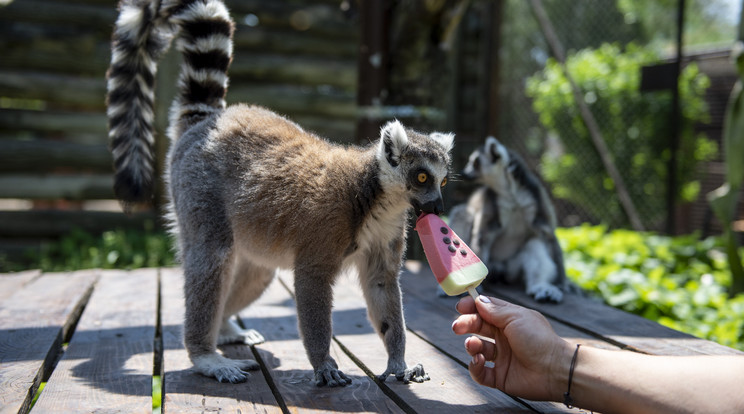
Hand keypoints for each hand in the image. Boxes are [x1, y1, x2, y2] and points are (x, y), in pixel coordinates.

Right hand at [452, 295, 571, 400]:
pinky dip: (475, 367)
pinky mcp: (499, 377)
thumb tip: (477, 300)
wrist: (554, 370)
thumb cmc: (539, 339)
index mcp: (509, 321)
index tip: (460, 306)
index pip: (486, 310)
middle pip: (478, 328)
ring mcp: (502, 357)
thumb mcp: (516, 317)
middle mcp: (504, 338)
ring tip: (474, 346)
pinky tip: (480, 361)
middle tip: (457, 326)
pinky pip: (480, 372)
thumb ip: (494, 310)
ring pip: (477, 349)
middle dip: (466, 325)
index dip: (472, 307)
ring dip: (471, 345)